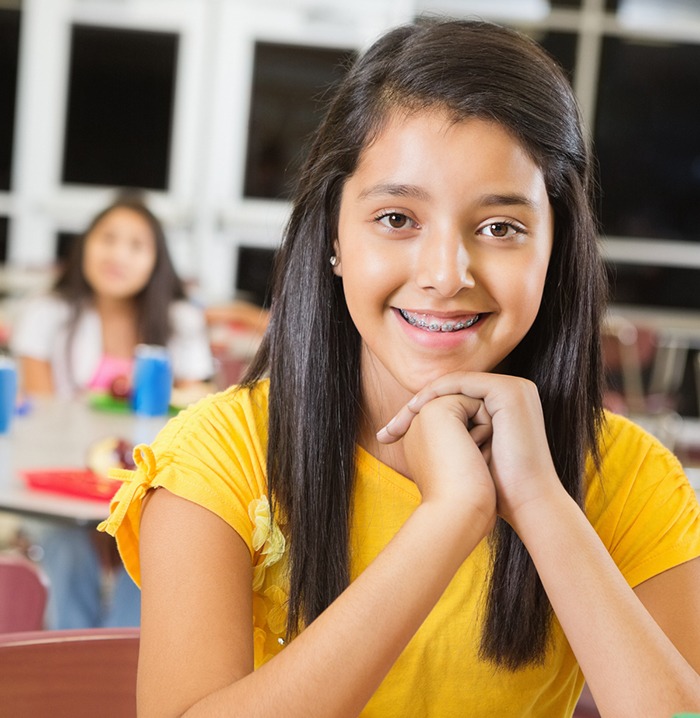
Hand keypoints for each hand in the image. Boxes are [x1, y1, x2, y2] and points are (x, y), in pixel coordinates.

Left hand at [378, 372, 562, 524]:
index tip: (390, 437)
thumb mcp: (468, 456)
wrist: (526, 502)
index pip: (454, 400)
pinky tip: (416, 411)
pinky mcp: (508, 390)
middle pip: (451, 391)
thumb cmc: (497, 489)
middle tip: (386, 432)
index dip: (420, 414)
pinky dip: (436, 394)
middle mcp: (512, 392)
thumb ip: (450, 438)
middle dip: (415, 408)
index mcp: (505, 406)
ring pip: (454, 385)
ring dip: (423, 401)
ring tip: (396, 425)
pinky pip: (461, 383)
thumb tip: (417, 436)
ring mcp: (513, 388)